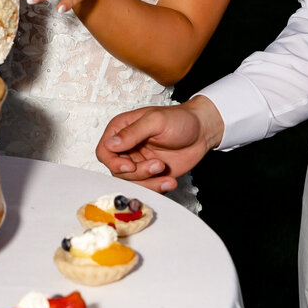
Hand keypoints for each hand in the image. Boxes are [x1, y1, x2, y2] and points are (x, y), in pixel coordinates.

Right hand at [95, 96, 223, 192]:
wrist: (202, 131)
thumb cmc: (179, 119)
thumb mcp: (155, 121)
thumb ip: (132, 133)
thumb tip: (111, 144)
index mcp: (122, 129)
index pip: (104, 151)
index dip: (113, 162)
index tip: (129, 165)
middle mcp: (127, 148)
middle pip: (117, 171)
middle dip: (138, 172)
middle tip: (158, 165)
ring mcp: (139, 162)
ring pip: (131, 182)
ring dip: (148, 182)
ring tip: (165, 170)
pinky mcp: (151, 174)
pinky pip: (147, 188)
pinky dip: (158, 188)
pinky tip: (170, 181)